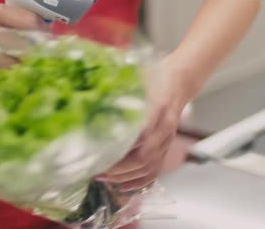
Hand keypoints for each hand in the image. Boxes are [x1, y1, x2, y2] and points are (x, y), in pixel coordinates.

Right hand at [0, 1, 47, 80]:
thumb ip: (16, 16)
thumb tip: (46, 29)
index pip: (30, 23)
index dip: (45, 35)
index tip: (53, 44)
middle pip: (25, 50)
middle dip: (39, 58)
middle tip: (50, 64)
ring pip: (14, 68)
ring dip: (27, 73)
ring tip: (36, 75)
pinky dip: (10, 83)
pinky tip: (17, 83)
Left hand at [97, 58, 198, 190]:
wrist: (177, 82)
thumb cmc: (153, 78)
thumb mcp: (134, 79)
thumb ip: (116, 92)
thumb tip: (87, 102)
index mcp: (156, 108)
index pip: (138, 136)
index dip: (118, 150)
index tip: (97, 155)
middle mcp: (164, 128)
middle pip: (142, 158)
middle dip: (117, 169)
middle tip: (95, 171)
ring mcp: (167, 140)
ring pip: (148, 167)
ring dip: (124, 177)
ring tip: (103, 178)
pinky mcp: (167, 147)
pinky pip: (156, 170)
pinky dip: (139, 182)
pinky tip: (123, 186)